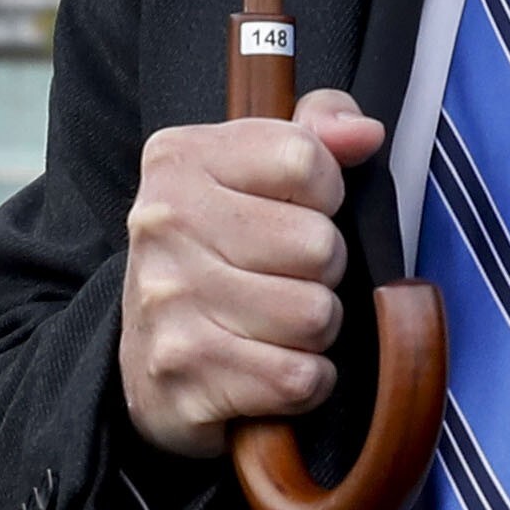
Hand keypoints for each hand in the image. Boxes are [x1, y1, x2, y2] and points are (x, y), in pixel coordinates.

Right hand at [119, 88, 384, 456]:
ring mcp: (168, 300)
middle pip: (319, 244)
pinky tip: (271, 365)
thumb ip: (317, 129)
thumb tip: (364, 134)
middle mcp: (164, 222)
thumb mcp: (256, 170)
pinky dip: (303, 380)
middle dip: (324, 270)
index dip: (327, 194)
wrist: (146, 358)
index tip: (300, 211)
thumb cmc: (218, 251)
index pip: (305, 158)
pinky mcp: (184, 371)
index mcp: (180, 158)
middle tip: (287, 276)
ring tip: (279, 322)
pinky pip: (297, 377)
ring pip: (314, 315)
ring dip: (315, 329)